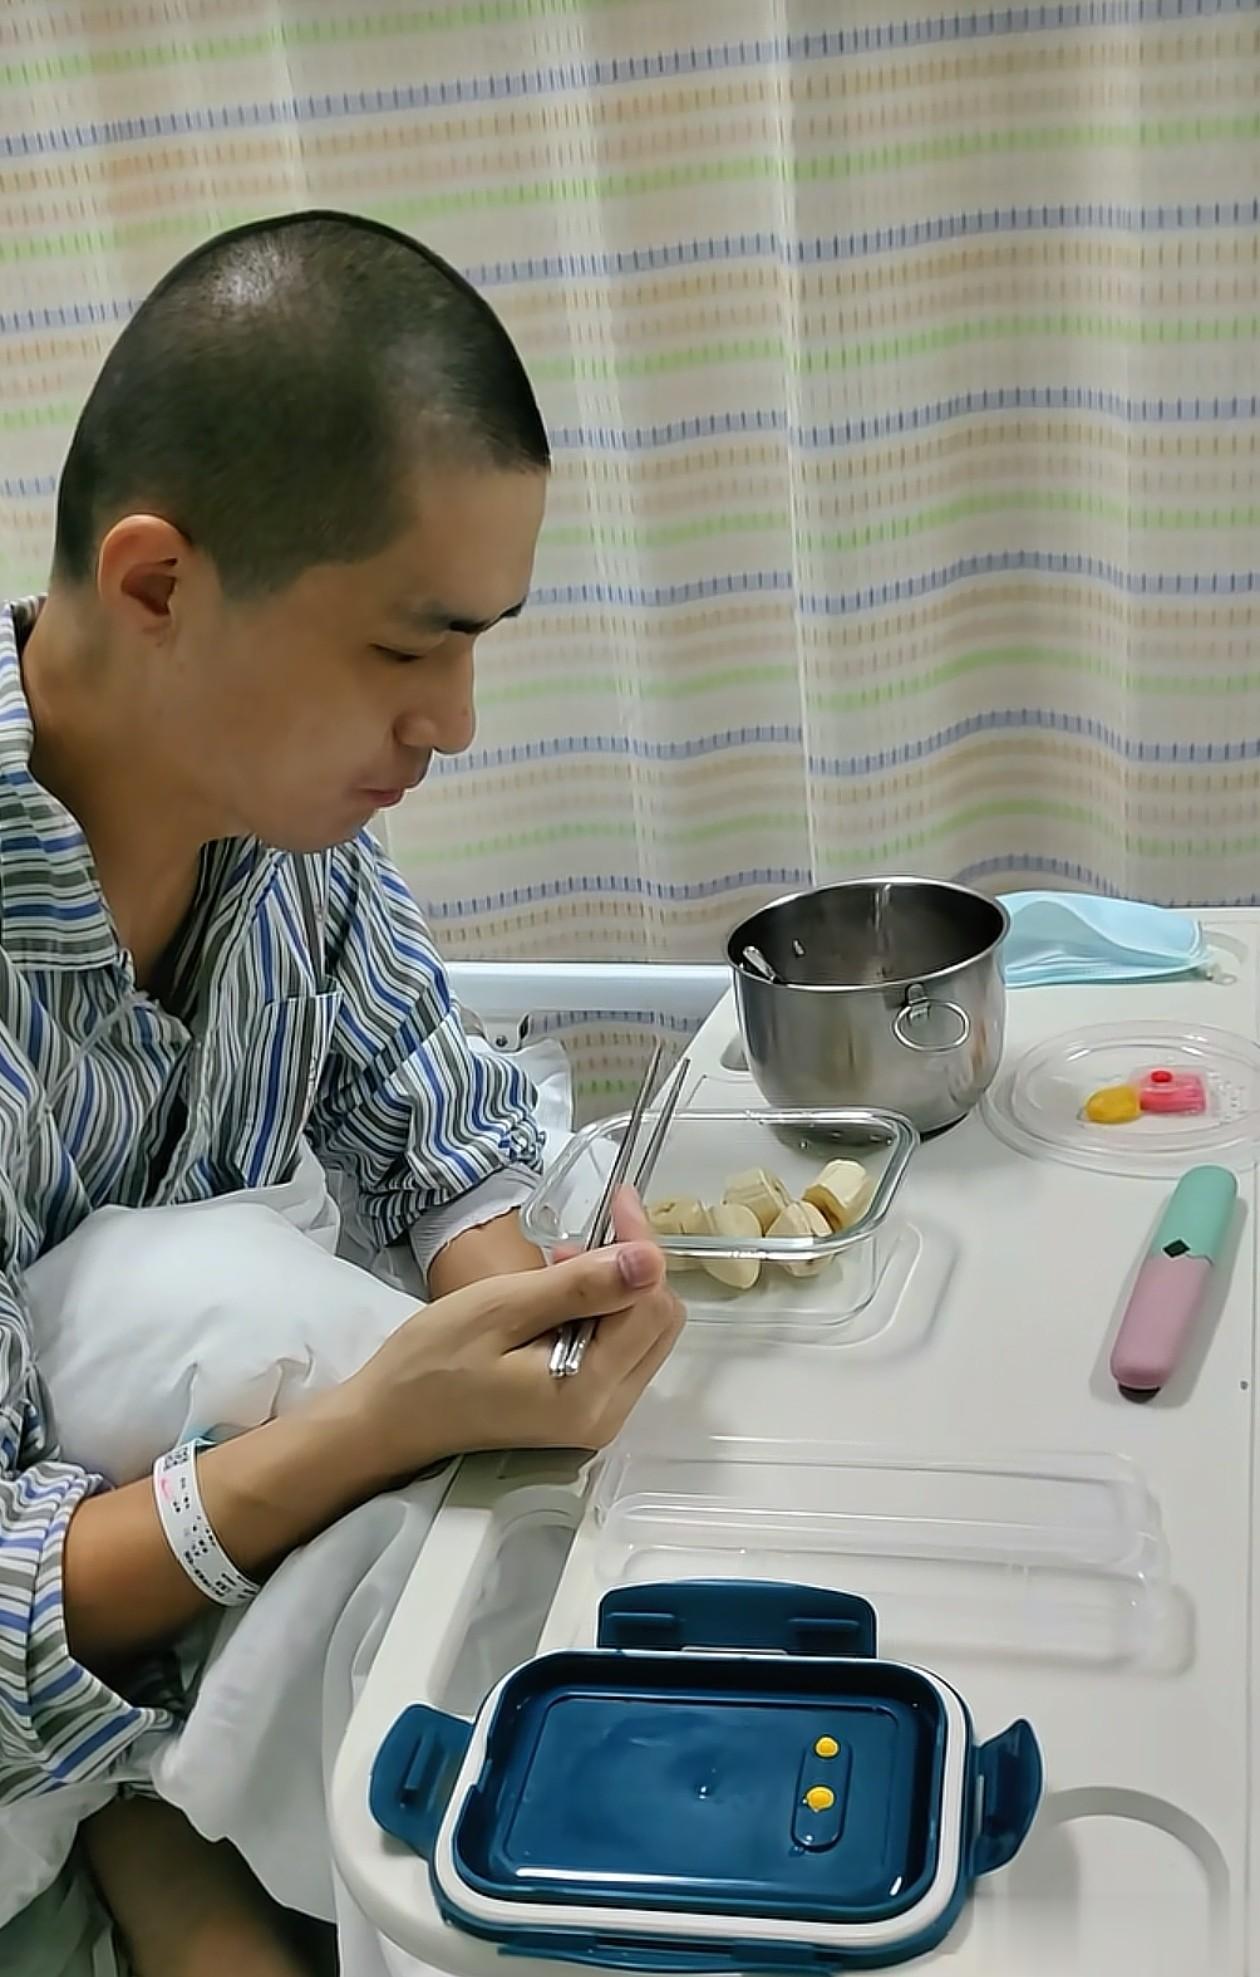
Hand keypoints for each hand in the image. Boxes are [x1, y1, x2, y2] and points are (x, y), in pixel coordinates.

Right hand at [331, 1191, 683, 1483]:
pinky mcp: (583, 1413)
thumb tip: (652, 1259)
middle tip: (570, 1246)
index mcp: (591, 1391)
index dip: (640, 1245)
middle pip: (659, 1323)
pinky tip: (556, 1301)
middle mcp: (608, 1413)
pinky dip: (600, 1316)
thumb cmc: (433, 1361)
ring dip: (615, 1291)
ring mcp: (598, 1418)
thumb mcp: (503, 1308)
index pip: (650, 1303)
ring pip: (643, 1335)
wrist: (389, 1419)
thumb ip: (582, 1286)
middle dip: (631, 1271)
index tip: (615, 1199)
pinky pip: (618, 1352)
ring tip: (555, 1271)